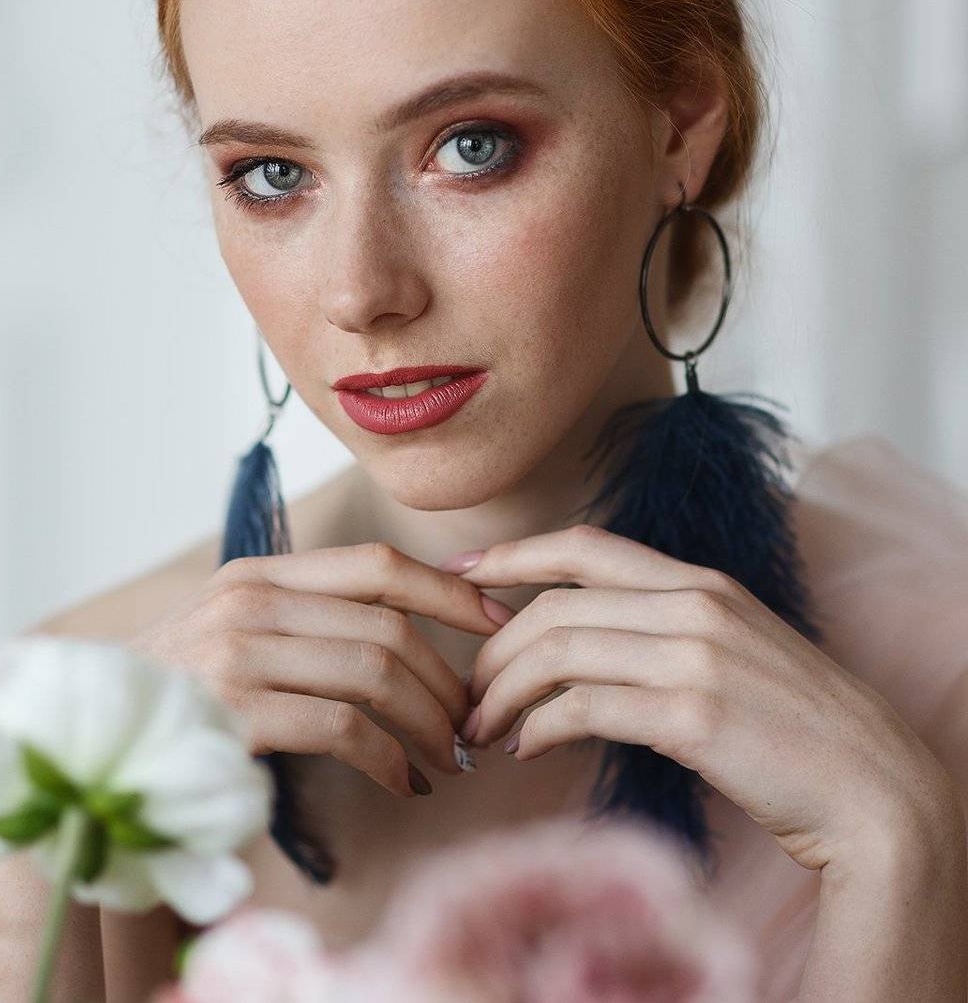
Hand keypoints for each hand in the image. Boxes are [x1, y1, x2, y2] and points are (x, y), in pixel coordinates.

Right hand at [131, 543, 511, 799]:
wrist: (84, 744)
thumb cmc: (180, 696)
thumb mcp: (236, 634)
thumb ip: (307, 618)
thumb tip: (410, 628)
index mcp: (259, 575)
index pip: (376, 564)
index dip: (448, 590)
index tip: (498, 620)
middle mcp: (248, 602)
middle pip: (387, 624)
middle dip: (447, 678)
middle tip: (470, 721)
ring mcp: (237, 655)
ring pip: (375, 672)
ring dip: (428, 722)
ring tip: (448, 756)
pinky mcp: (234, 714)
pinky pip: (344, 729)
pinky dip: (390, 760)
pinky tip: (405, 784)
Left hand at [446, 523, 956, 871]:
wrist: (874, 788)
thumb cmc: (796, 729)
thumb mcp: (732, 652)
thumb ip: (663, 633)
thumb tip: (580, 646)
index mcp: (699, 582)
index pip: (584, 546)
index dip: (514, 555)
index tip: (461, 574)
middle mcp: (693, 605)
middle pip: (555, 606)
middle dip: (493, 649)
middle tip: (468, 694)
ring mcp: (694, 657)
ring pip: (560, 652)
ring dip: (505, 694)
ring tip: (482, 729)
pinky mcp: (693, 716)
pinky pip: (585, 709)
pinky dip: (540, 728)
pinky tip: (527, 751)